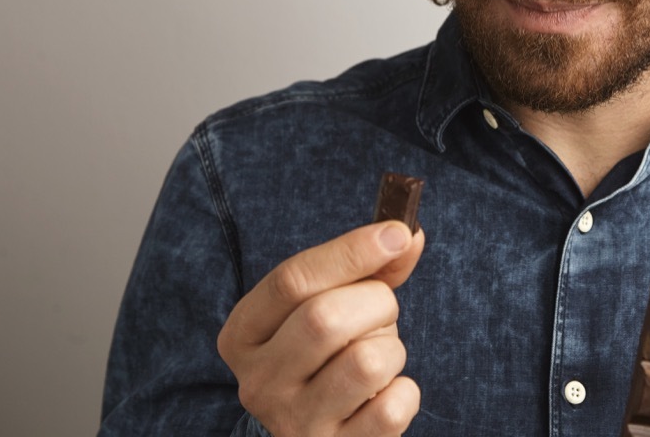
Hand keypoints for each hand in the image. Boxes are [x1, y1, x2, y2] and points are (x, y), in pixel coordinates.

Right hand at [217, 221, 425, 436]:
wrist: (319, 436)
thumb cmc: (328, 356)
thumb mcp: (330, 305)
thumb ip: (366, 267)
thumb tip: (405, 235)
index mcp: (244, 334)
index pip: (291, 281)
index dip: (350, 251)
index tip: (397, 233)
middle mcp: (258, 382)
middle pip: (325, 318)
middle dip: (377, 303)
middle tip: (381, 314)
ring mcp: (294, 423)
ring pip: (366, 362)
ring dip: (392, 348)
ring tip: (377, 357)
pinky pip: (393, 407)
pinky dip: (404, 391)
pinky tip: (383, 394)